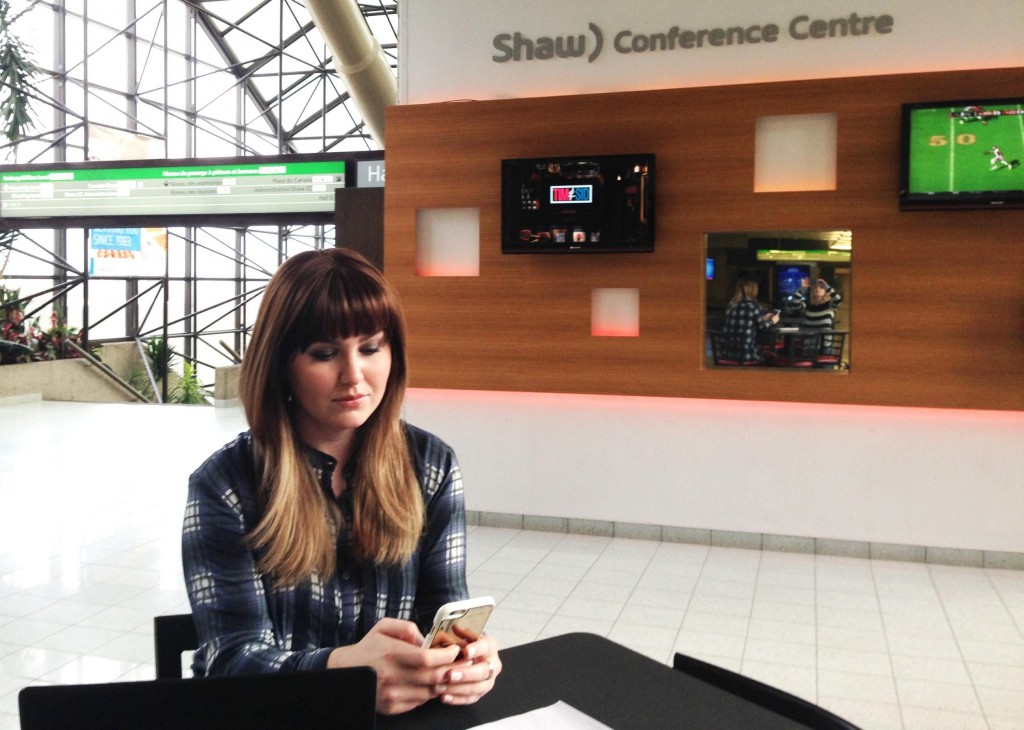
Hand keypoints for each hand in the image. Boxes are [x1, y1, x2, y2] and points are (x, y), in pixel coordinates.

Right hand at [327, 618, 459, 714]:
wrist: (345, 671)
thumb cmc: (368, 647)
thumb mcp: (384, 626)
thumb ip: (408, 628)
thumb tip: (427, 641)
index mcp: (391, 653)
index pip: (427, 658)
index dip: (446, 655)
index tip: (454, 650)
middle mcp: (391, 675)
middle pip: (433, 677)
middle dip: (450, 670)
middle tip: (458, 663)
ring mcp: (391, 694)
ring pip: (429, 692)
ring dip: (441, 682)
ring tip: (444, 672)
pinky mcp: (391, 706)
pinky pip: (419, 702)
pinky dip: (427, 693)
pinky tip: (426, 683)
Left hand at [434, 634, 501, 706]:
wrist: (470, 657)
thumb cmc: (464, 644)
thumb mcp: (463, 635)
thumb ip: (459, 634)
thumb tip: (454, 628)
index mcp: (490, 646)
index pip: (486, 647)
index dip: (476, 649)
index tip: (466, 651)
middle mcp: (493, 664)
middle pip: (483, 671)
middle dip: (466, 674)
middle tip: (450, 674)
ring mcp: (488, 681)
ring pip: (477, 688)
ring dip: (458, 688)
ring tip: (441, 687)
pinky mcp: (480, 693)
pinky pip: (470, 699)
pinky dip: (456, 699)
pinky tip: (444, 696)